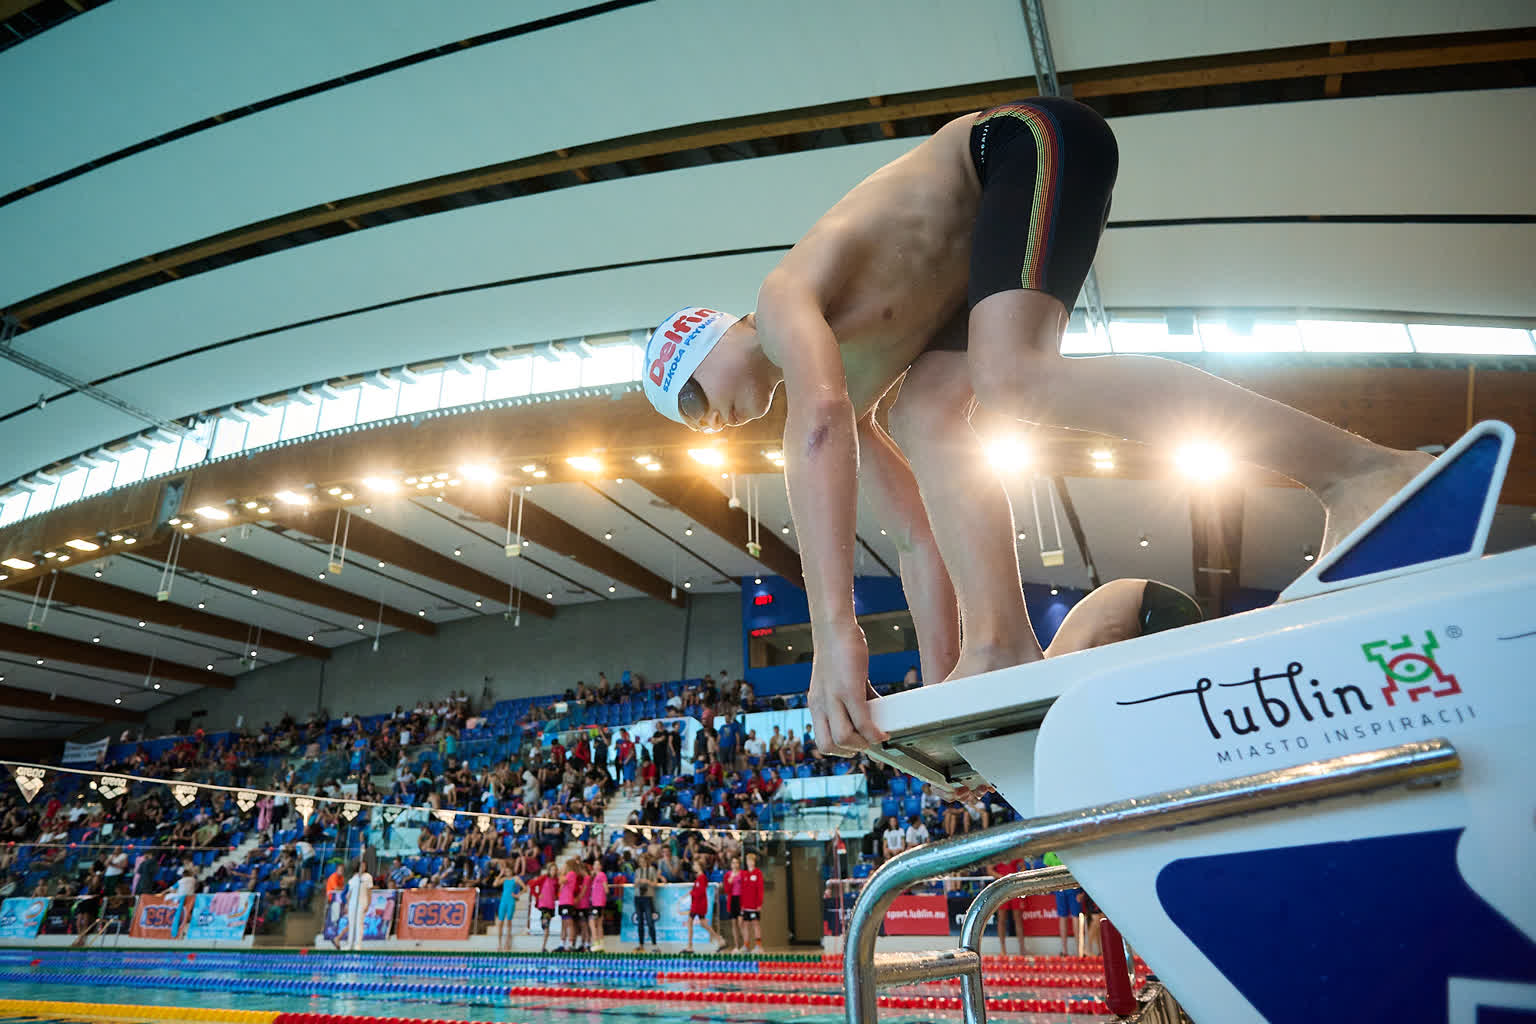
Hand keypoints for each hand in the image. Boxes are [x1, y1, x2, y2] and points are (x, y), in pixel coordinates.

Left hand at [809, 622, 886, 755]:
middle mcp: (820, 704)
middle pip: (827, 746)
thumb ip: (855, 701)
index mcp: (817, 705)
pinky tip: (884, 732)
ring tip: (876, 737)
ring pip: (843, 738)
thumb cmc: (839, 653)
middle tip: (866, 742)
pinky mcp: (849, 689)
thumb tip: (876, 714)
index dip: (841, 751)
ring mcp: (833, 697)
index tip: (858, 746)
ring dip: (863, 744)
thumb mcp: (841, 682)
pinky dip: (874, 732)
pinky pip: (861, 720)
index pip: (821, 742)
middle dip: (850, 751)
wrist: (833, 628)